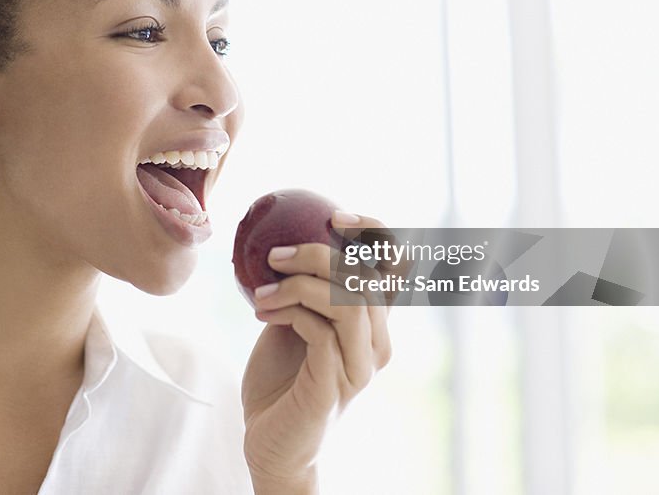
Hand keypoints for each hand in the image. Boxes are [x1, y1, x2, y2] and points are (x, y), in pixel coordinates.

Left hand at [241, 211, 395, 493]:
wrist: (270, 442)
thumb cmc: (280, 380)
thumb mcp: (292, 320)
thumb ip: (301, 286)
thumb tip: (282, 236)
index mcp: (373, 322)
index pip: (396, 265)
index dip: (377, 231)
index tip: (334, 217)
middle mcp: (378, 342)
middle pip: (368, 277)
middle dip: (320, 254)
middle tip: (276, 254)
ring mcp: (361, 366)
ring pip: (348, 301)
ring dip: (299, 284)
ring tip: (261, 292)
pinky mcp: (336, 384)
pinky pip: (321, 330)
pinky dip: (290, 312)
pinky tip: (262, 315)